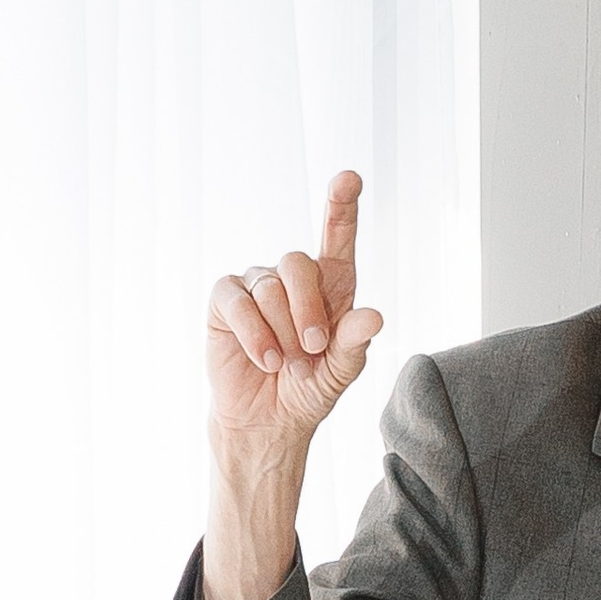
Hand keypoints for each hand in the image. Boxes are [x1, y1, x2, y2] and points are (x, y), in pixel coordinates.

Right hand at [207, 172, 383, 462]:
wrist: (269, 420)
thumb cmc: (309, 388)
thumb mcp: (340, 370)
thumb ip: (355, 342)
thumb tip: (374, 316)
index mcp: (330, 284)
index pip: (337, 236)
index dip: (342, 206)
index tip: (349, 179)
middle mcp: (292, 276)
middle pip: (298, 263)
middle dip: (308, 310)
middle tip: (312, 349)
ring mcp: (256, 284)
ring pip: (269, 289)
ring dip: (282, 334)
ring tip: (286, 364)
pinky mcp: (226, 300)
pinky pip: (239, 302)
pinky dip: (255, 335)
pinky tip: (266, 360)